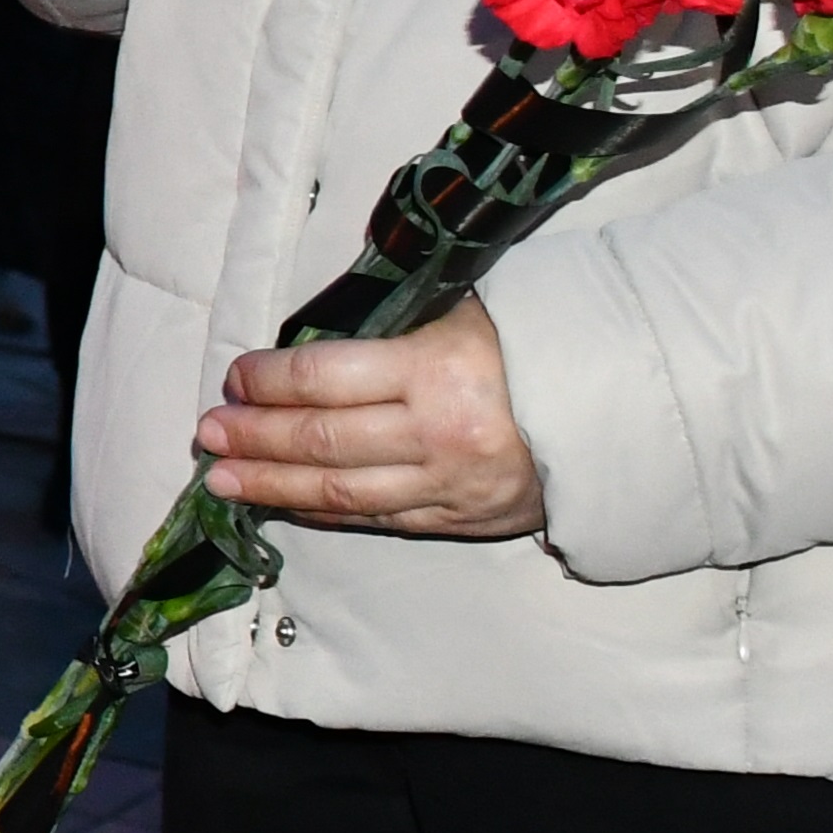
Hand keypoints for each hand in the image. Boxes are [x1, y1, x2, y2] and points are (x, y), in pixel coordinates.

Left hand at [195, 299, 545, 537]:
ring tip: (222, 477)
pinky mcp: (461, 520)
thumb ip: (395, 328)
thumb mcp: (468, 311)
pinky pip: (377, 520)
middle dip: (255, 436)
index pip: (327, 377)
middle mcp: (439, 434)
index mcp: (439, 370)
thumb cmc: (538, 343)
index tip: (236, 377)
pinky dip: (323, 511)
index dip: (271, 380)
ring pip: (341, 492)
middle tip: (206, 432)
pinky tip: (284, 501)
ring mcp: (450, 486)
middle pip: (323, 440)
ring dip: (272, 484)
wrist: (625, 406)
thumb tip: (310, 342)